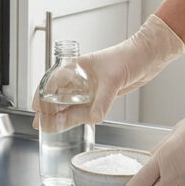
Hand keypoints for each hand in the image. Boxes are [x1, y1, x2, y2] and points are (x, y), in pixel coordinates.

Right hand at [32, 14, 184, 128]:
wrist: (149, 56)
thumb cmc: (130, 57)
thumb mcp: (114, 80)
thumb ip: (103, 100)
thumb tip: (93, 118)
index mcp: (77, 66)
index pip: (52, 81)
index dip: (42, 95)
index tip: (36, 109)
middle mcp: (81, 77)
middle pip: (58, 95)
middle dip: (48, 110)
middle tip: (40, 125)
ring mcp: (90, 86)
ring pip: (70, 103)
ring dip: (61, 116)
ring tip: (51, 129)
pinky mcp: (101, 94)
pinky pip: (84, 108)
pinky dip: (77, 117)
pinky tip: (71, 125)